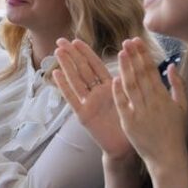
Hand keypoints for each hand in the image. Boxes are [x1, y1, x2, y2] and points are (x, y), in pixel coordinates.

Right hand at [52, 38, 131, 161]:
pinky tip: (56, 74)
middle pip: (82, 70)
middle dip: (71, 55)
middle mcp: (96, 93)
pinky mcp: (83, 115)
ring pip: (76, 80)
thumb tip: (129, 59)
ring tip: (57, 52)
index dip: (86, 53)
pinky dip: (64, 86)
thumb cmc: (130, 123)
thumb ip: (126, 81)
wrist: (126, 146)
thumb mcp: (130, 98)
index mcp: (108, 87)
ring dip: (66, 66)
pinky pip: (72, 99)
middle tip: (60, 40)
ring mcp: (88, 103)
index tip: (76, 40)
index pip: (95, 65)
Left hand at [112, 38, 187, 173]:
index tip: (136, 41)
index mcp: (164, 97)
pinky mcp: (129, 122)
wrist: (167, 156)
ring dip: (125, 69)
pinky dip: (118, 91)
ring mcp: (140, 112)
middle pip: (141, 75)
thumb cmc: (174, 130)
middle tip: (126, 42)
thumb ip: (178, 85)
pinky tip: (114, 78)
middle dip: (133, 57)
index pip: (152, 71)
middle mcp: (152, 102)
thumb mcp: (182, 106)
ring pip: (131, 86)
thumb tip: (172, 65)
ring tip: (120, 54)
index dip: (143, 55)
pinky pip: (122, 104)